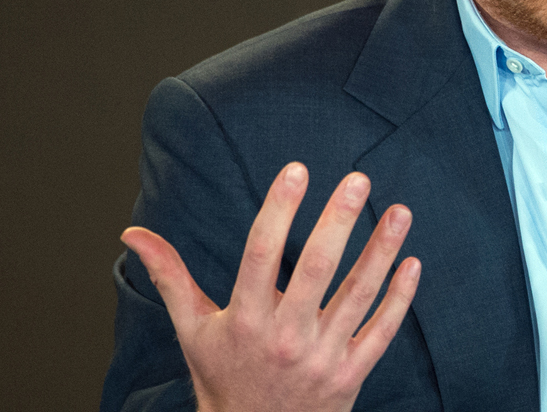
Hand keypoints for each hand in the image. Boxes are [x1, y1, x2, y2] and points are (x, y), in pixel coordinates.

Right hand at [122, 162, 420, 411]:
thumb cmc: (223, 377)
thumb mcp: (193, 329)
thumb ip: (171, 277)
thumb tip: (134, 235)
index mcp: (244, 319)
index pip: (260, 254)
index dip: (279, 209)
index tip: (297, 169)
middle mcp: (284, 337)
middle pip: (316, 269)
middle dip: (339, 221)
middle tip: (358, 179)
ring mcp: (321, 358)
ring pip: (357, 296)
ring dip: (381, 251)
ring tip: (400, 211)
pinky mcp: (350, 376)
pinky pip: (381, 332)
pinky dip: (400, 298)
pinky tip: (412, 262)